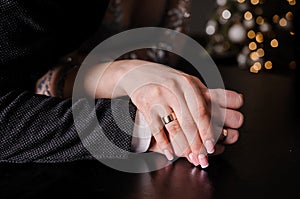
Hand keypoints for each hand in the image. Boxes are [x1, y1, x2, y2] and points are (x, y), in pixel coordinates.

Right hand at [85, 60, 243, 167]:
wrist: (137, 72)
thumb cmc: (167, 80)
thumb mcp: (188, 83)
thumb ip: (205, 98)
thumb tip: (223, 120)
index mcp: (189, 83)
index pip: (202, 110)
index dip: (209, 130)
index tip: (212, 146)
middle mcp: (175, 88)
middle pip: (190, 122)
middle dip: (198, 144)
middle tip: (203, 158)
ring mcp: (159, 96)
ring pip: (174, 127)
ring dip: (184, 147)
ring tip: (190, 157)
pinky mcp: (145, 104)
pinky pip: (157, 128)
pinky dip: (164, 143)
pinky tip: (170, 153)